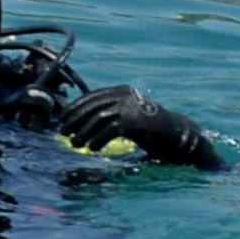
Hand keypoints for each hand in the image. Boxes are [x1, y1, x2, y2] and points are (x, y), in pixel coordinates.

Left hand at [59, 83, 220, 168]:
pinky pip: (110, 130)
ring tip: (75, 144)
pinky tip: (92, 148)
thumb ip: (110, 114)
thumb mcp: (128, 117)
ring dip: (83, 132)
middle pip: (93, 106)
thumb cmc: (149, 130)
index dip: (75, 107)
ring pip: (98, 118)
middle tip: (64, 132)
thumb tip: (83, 122)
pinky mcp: (135, 121)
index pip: (93, 96)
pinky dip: (98, 140)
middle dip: (75, 120)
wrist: (176, 136)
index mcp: (122, 90)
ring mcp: (131, 106)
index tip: (63, 118)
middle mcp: (125, 94)